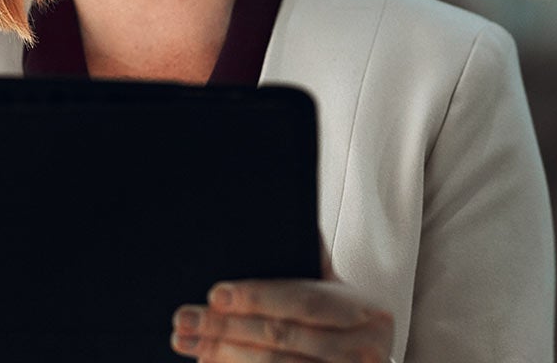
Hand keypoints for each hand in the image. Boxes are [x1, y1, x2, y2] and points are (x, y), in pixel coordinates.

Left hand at [170, 278, 392, 361]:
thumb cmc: (344, 320)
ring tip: (190, 344)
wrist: (370, 360)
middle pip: (283, 337)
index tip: (215, 293)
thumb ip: (312, 258)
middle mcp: (364, 350)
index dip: (259, 296)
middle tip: (186, 320)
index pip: (305, 301)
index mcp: (367, 311)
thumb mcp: (339, 289)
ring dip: (224, 355)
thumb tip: (276, 209)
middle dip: (227, 328)